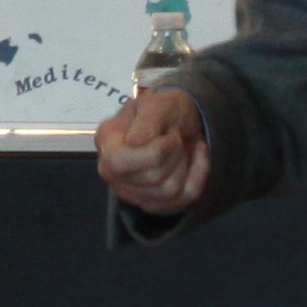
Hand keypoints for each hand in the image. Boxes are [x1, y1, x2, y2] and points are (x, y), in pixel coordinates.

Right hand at [95, 87, 210, 215]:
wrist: (180, 122)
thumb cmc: (164, 110)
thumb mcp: (158, 102)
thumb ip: (147, 119)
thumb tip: (135, 142)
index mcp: (107, 142)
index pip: (121, 162)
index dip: (155, 150)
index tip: (169, 135)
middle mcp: (111, 171)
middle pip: (152, 177)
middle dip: (175, 154)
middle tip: (176, 138)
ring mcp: (130, 191)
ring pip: (169, 191)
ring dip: (186, 164)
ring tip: (181, 149)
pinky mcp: (151, 203)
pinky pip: (185, 198)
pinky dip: (198, 174)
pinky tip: (195, 159)